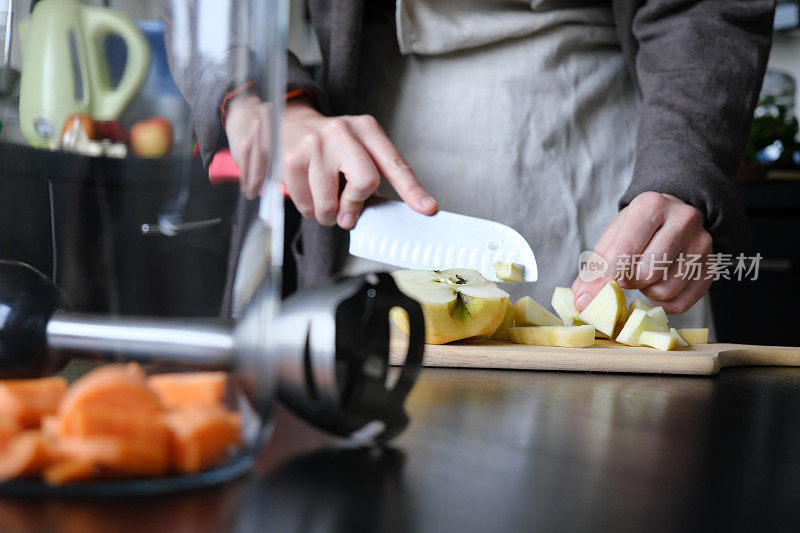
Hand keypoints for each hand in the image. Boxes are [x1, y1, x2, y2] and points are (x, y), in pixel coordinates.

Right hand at [226, 93, 437, 227]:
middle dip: (356, 205)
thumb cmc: (333, 148)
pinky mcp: (291, 159)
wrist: (290, 124)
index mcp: (367, 130)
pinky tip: (309, 194)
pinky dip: (310, 211)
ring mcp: (315, 144)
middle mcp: (343, 132)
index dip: (412, 190)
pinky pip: (306, 206)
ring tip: (326, 200)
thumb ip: (374, 181)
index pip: (395, 164)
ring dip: (329, 215)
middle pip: (365, 182)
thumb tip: (385, 215)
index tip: (428, 208)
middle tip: (347, 213)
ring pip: (330, 204)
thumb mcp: (359, 152)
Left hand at [572, 192, 712, 313]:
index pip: (623, 252)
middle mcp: (683, 219)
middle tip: (626, 274)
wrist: (671, 218)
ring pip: (664, 291)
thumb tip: (581, 300)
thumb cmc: (636, 230)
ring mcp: (702, 243)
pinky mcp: (712, 266)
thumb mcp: (611, 238)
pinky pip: (680, 303)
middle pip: (646, 272)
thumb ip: (595, 269)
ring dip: (647, 291)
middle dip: (629, 281)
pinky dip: (663, 303)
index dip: (604, 278)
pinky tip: (659, 285)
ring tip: (645, 275)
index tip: (588, 294)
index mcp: (651, 205)